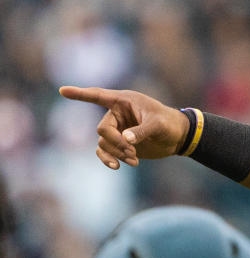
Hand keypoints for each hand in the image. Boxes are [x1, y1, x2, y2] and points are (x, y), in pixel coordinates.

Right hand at [58, 86, 189, 169]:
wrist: (178, 137)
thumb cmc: (170, 123)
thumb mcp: (159, 124)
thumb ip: (143, 130)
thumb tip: (126, 140)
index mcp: (124, 101)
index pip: (98, 96)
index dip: (80, 94)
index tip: (62, 91)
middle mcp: (116, 114)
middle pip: (102, 129)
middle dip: (115, 143)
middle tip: (132, 152)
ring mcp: (116, 129)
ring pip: (103, 143)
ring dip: (116, 153)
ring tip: (134, 160)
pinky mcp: (118, 143)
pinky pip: (104, 151)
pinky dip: (109, 159)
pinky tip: (118, 166)